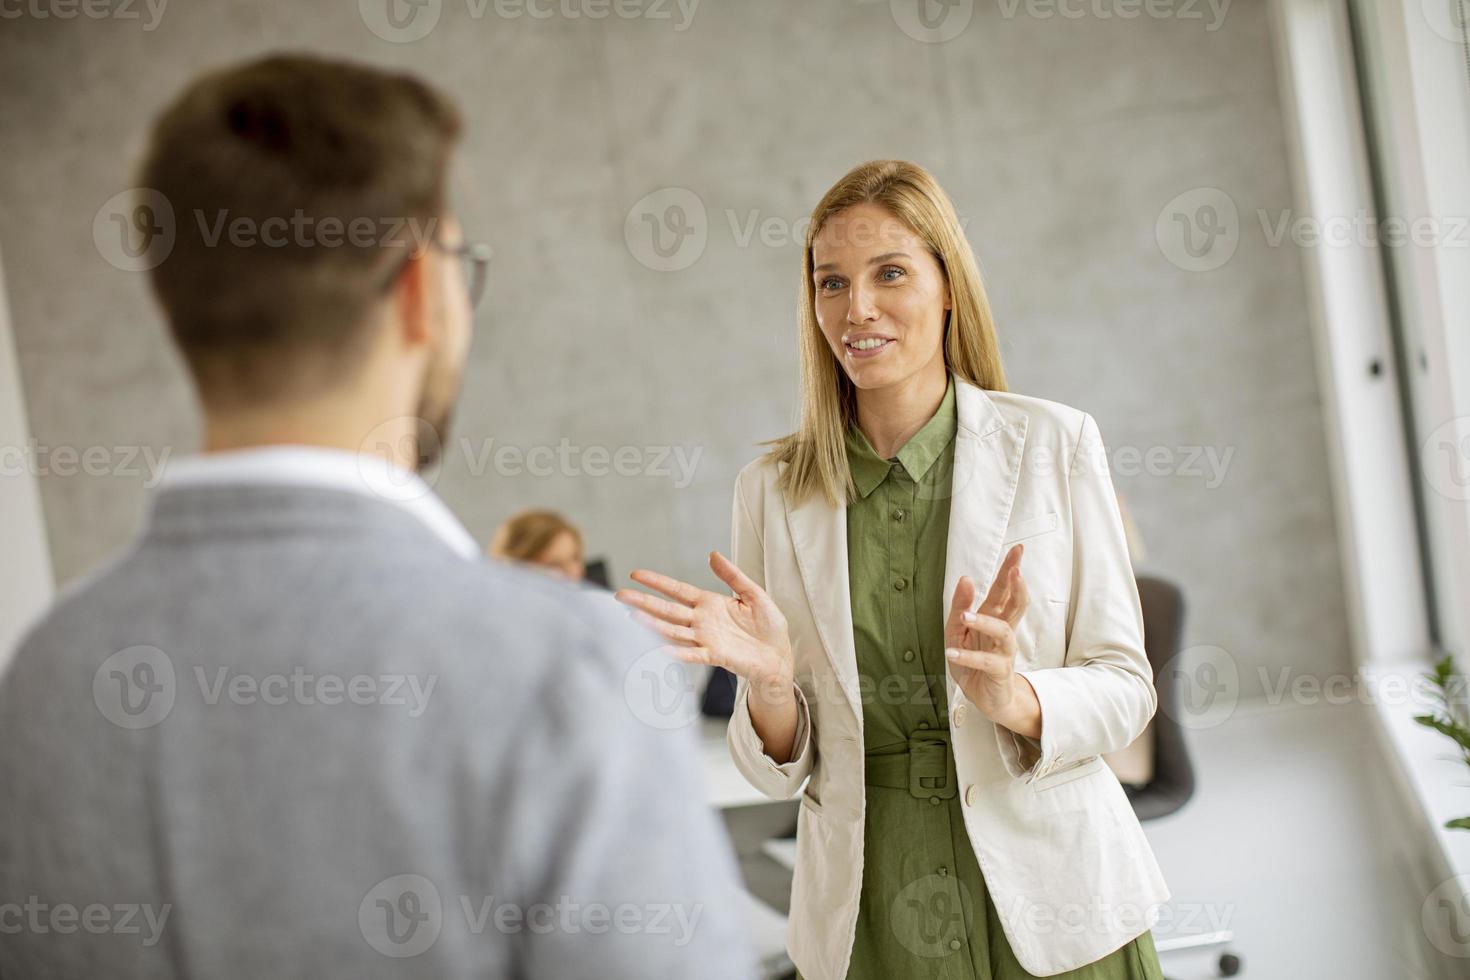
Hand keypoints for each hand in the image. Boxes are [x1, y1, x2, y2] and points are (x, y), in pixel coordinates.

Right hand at [614, 551, 793, 688]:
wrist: (779, 655)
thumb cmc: (768, 626)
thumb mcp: (754, 594)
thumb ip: (733, 575)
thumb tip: (712, 554)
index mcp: (709, 604)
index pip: (678, 590)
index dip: (658, 582)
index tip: (636, 574)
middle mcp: (702, 621)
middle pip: (667, 609)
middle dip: (644, 602)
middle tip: (619, 595)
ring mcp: (706, 639)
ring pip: (674, 630)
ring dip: (654, 624)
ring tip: (633, 616)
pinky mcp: (715, 656)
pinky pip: (693, 654)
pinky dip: (678, 652)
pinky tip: (662, 648)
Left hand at [945, 543, 1037, 730]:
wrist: (986, 697)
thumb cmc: (973, 661)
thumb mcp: (958, 630)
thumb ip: (960, 605)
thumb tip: (966, 578)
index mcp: (993, 618)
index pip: (1004, 590)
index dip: (1010, 570)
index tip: (1017, 549)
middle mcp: (1002, 631)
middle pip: (1014, 604)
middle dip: (1016, 586)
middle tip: (1016, 569)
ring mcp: (1003, 652)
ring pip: (1002, 631)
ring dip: (984, 622)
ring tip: (966, 615)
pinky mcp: (998, 672)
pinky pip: (985, 662)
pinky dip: (967, 657)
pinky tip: (952, 652)